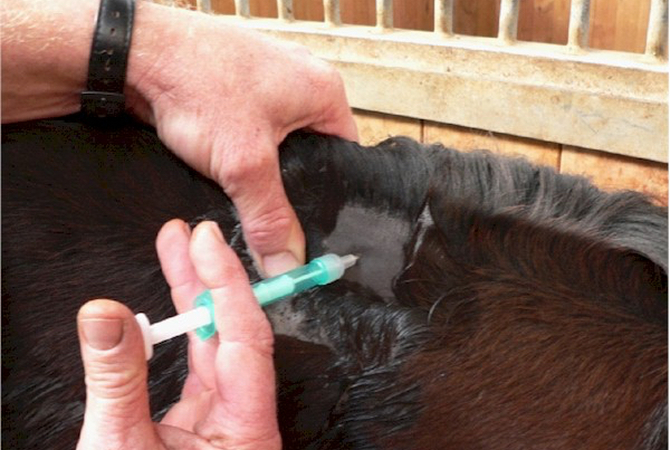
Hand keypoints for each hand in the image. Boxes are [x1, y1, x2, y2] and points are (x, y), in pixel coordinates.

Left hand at [3, 0, 357, 275]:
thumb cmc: (197, 81)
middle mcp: (302, 83)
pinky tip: (227, 168)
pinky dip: (242, 154)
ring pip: (279, 146)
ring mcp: (269, 84)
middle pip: (313, 154)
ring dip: (262, 169)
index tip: (313, 226)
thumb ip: (269, 217)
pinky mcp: (238, 90)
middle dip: (291, 184)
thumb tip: (286, 263)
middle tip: (275, 212)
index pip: (346, 158)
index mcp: (324, 91)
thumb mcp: (244, 163)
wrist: (136, 53)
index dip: (330, 196)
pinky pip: (253, 134)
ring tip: (247, 186)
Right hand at [76, 219, 279, 449]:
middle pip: (233, 332)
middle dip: (209, 279)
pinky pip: (196, 364)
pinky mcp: (202, 421)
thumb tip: (103, 313)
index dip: (226, 285)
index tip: (205, 242)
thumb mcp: (120, 449)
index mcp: (246, 429)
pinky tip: (167, 304)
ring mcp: (224, 418)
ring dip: (193, 297)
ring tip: (174, 250)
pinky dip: (180, 331)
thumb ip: (115, 381)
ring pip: (214, 343)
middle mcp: (243, 418)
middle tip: (188, 235)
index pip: (245, 340)